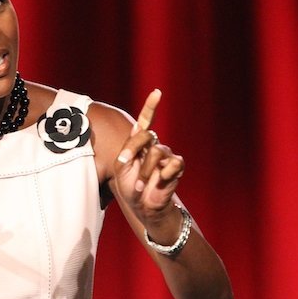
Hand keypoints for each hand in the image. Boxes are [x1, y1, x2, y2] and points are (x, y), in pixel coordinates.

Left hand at [113, 89, 184, 222]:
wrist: (142, 206)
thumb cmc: (130, 185)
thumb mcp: (121, 167)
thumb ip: (127, 149)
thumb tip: (136, 135)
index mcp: (139, 143)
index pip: (146, 121)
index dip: (151, 106)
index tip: (157, 92)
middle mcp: (154, 146)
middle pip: (146, 134)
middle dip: (133, 150)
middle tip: (126, 165)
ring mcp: (166, 155)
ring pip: (156, 152)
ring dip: (144, 171)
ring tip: (141, 185)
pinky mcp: (176, 167)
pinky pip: (172, 163)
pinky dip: (162, 175)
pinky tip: (159, 182)